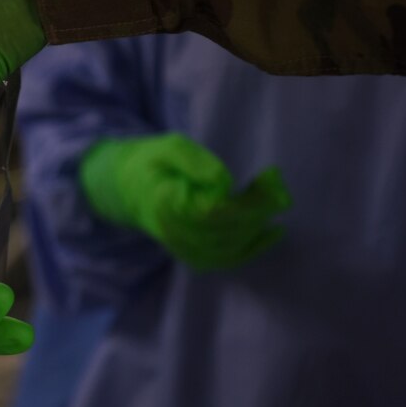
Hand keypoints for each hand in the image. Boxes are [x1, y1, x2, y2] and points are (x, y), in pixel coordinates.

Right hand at [80, 134, 291, 270]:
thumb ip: (193, 160)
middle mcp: (174, 233)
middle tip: (277, 180)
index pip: (213, 211)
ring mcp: (184, 249)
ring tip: (276, 194)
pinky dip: (255, 247)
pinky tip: (275, 231)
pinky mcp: (195, 257)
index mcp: (165, 204)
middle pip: (227, 228)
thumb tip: (223, 182)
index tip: (269, 174)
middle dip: (261, 206)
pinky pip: (228, 259)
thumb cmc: (153, 164)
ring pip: (232, 244)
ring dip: (260, 221)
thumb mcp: (168, 148)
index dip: (247, 198)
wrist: (129, 192)